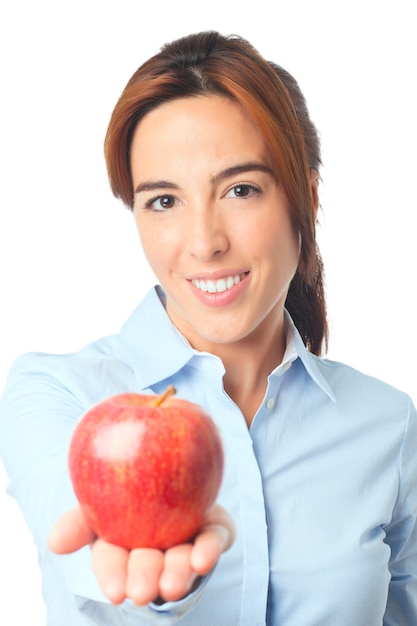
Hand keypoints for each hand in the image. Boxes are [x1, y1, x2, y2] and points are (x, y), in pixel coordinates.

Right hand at [48, 504, 234, 605]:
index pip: (113, 563)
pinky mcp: (214, 529)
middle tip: (144, 592)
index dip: (113, 577)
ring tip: (173, 584)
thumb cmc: (127, 493)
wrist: (172, 462)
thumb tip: (54, 542)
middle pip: (149, 566)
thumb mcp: (96, 501)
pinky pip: (214, 540)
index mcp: (122, 544)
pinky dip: (209, 550)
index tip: (116, 591)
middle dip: (146, 580)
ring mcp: (186, 540)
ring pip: (181, 560)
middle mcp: (155, 547)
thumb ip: (78, 521)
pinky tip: (203, 559)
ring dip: (177, 574)